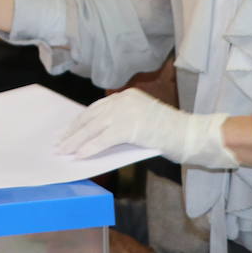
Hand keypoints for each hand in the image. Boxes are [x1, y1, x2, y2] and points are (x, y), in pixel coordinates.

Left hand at [57, 88, 238, 168]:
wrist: (192, 135)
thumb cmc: (170, 133)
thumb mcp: (142, 121)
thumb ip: (121, 124)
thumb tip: (96, 137)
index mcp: (126, 96)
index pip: (95, 108)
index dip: (80, 121)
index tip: (67, 131)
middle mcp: (123, 100)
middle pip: (90, 116)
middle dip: (73, 132)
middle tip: (60, 143)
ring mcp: (126, 112)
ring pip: (93, 128)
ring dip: (76, 141)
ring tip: (64, 151)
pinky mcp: (129, 127)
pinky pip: (103, 139)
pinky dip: (89, 148)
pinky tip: (79, 156)